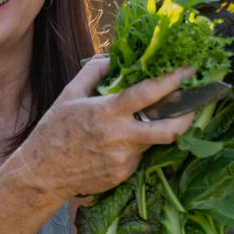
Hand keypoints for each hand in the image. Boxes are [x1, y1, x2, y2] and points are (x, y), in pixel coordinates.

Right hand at [25, 56, 194, 198]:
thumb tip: (111, 58)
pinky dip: (133, 148)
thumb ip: (92, 73)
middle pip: (168, 129)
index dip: (172, 80)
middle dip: (186, 117)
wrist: (42, 173)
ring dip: (151, 132)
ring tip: (140, 125)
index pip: (148, 93)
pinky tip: (116, 145)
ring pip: (150, 143)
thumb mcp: (68, 95)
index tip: (188, 71)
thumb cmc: (52, 131)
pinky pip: (136, 158)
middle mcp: (120, 136)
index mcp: (107, 111)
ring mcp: (123, 159)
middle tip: (191, 108)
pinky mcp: (122, 175)